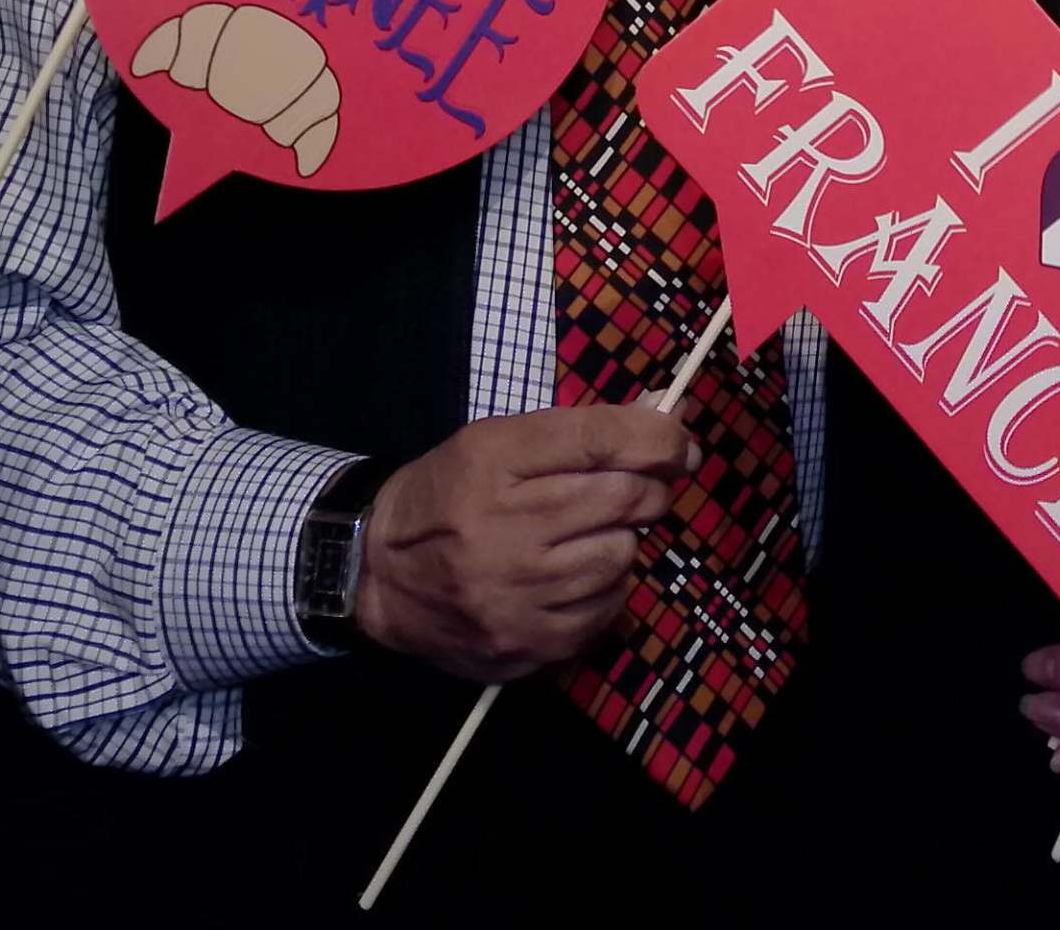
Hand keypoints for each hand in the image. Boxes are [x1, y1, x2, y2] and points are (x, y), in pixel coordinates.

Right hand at [357, 404, 694, 680]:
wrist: (380, 578)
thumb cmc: (448, 497)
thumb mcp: (497, 443)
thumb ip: (581, 430)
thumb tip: (670, 415)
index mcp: (491, 460)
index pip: (600, 438)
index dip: (659, 437)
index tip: (679, 445)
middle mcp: (503, 528)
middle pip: (625, 497)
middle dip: (647, 489)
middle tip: (635, 491)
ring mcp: (516, 594)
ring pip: (622, 554)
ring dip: (619, 541)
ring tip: (584, 537)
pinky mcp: (528, 644)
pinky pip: (608, 608)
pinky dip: (604, 589)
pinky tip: (571, 577)